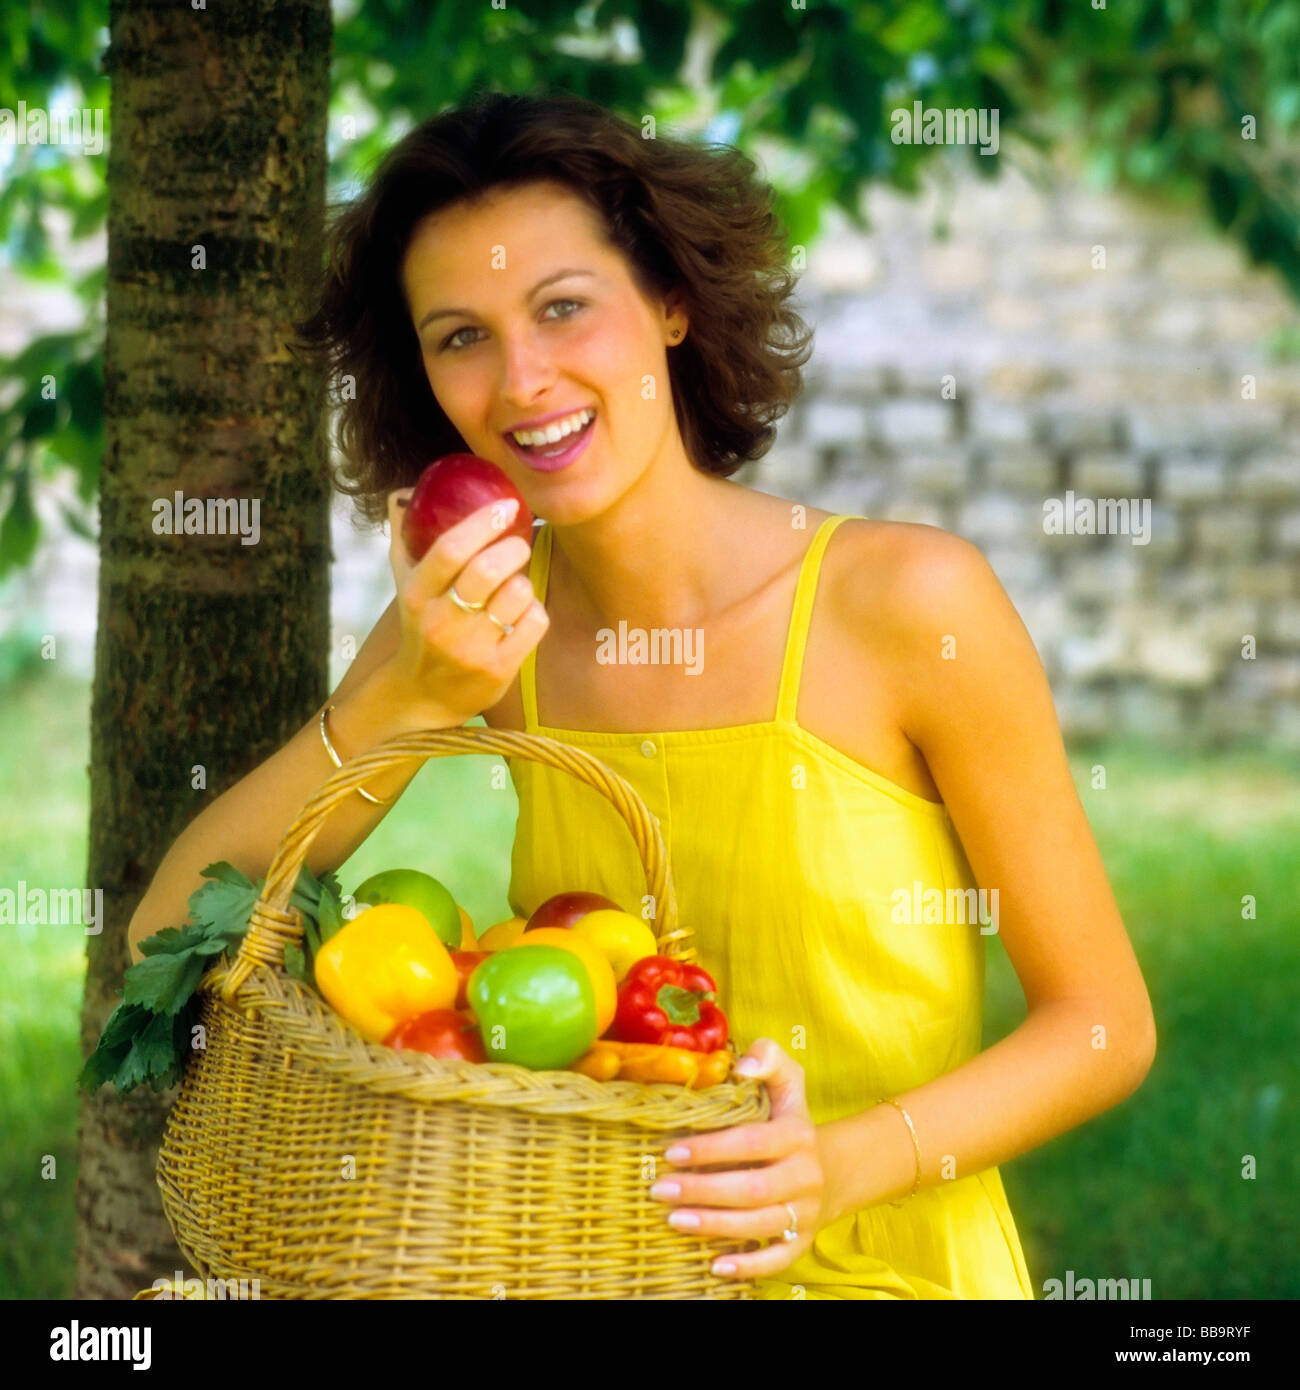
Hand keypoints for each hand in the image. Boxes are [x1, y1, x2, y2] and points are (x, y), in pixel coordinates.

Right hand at [384, 488, 547, 725]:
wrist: (423, 696)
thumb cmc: (420, 628)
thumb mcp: (404, 586)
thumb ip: (405, 538)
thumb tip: (403, 493)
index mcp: (416, 595)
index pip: (450, 549)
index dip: (482, 522)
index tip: (506, 507)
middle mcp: (441, 622)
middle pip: (487, 570)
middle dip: (512, 548)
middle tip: (517, 545)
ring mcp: (471, 649)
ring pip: (517, 593)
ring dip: (523, 582)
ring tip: (512, 586)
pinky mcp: (498, 669)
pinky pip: (534, 621)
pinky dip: (534, 611)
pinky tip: (521, 614)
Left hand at [649, 1037, 827, 1280]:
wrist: (830, 1167)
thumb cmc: (789, 1118)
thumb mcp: (786, 1078)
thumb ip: (767, 1056)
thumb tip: (740, 1066)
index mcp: (798, 1134)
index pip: (752, 1142)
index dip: (711, 1148)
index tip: (671, 1150)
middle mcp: (806, 1175)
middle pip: (753, 1189)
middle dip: (702, 1190)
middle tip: (659, 1189)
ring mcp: (806, 1212)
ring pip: (760, 1225)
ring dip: (714, 1226)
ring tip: (673, 1219)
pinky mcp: (803, 1242)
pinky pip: (777, 1261)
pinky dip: (747, 1268)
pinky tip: (713, 1266)